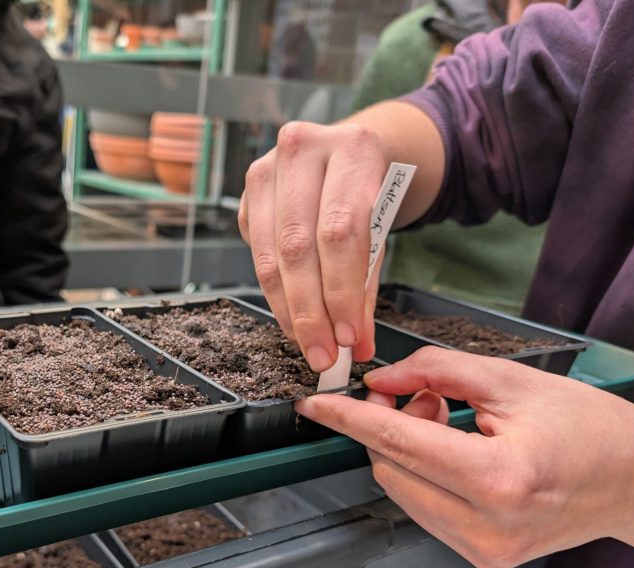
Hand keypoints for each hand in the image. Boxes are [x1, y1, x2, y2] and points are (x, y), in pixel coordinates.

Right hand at [237, 121, 388, 370]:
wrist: (349, 152)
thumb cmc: (370, 192)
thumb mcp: (384, 226)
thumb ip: (368, 282)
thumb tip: (355, 344)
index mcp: (352, 148)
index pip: (341, 231)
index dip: (341, 290)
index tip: (347, 337)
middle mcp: (303, 149)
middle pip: (299, 245)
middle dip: (311, 310)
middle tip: (323, 353)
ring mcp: (268, 167)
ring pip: (271, 253)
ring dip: (289, 308)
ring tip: (307, 344)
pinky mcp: (249, 190)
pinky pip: (257, 251)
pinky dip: (275, 291)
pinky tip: (291, 314)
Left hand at [296, 347, 633, 567]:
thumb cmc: (588, 428)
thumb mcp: (510, 381)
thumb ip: (434, 372)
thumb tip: (378, 380)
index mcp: (498, 478)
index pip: (398, 443)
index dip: (348, 419)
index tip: (315, 406)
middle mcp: (488, 525)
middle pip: (390, 469)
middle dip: (388, 426)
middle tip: (418, 396)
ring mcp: (485, 549)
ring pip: (401, 491)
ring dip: (406, 451)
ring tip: (448, 422)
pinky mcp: (483, 557)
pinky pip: (423, 509)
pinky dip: (423, 475)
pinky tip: (454, 452)